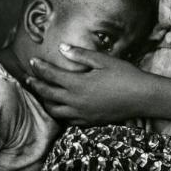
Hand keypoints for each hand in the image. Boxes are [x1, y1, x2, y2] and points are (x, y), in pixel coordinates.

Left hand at [26, 44, 146, 123]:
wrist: (141, 97)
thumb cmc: (124, 74)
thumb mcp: (104, 60)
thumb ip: (81, 55)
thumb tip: (62, 48)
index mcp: (78, 84)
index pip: (51, 75)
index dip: (40, 68)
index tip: (32, 61)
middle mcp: (75, 101)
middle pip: (48, 94)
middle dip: (36, 85)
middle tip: (28, 77)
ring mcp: (81, 114)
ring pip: (54, 110)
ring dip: (45, 101)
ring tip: (41, 93)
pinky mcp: (88, 122)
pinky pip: (66, 120)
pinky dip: (59, 112)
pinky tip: (60, 107)